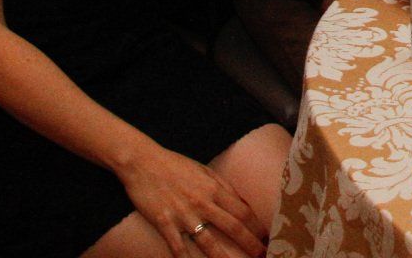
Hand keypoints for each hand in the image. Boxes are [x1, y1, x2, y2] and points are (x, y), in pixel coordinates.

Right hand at [117, 141, 262, 257]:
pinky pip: (178, 247)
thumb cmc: (175, 165)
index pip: (243, 211)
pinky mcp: (164, 222)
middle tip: (263, 255)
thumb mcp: (204, 170)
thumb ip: (222, 187)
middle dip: (250, 244)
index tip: (268, 236)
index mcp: (214, 188)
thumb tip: (240, 204)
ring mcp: (183, 215)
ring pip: (208, 242)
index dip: (257, 226)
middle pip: (233, 227)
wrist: (143, 162)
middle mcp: (202, 203)